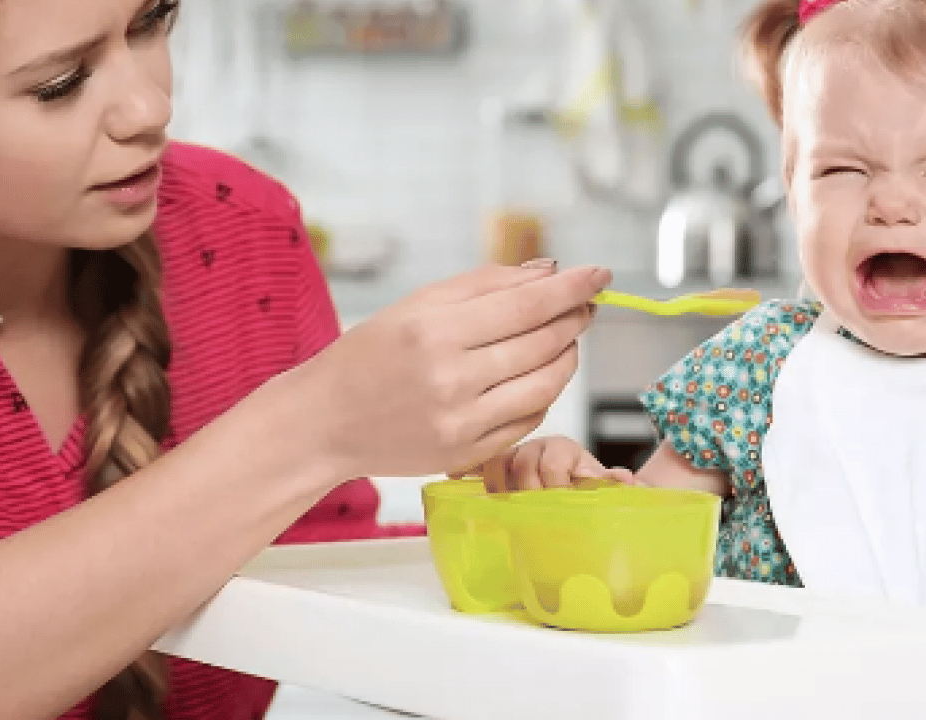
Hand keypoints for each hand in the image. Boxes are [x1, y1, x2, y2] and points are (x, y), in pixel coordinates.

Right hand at [296, 262, 609, 479]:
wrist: (325, 422)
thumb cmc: (369, 355)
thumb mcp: (417, 304)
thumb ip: (485, 284)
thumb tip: (549, 271)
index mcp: (435, 332)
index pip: (526, 304)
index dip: (572, 288)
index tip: (600, 274)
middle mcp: (451, 380)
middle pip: (542, 343)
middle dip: (574, 319)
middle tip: (584, 305)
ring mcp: (462, 424)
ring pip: (545, 385)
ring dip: (567, 357)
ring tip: (565, 339)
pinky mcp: (467, 455)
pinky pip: (528, 420)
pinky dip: (543, 393)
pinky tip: (536, 375)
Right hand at [451, 436, 637, 491]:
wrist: (581, 485)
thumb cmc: (590, 486)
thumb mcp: (605, 484)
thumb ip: (612, 483)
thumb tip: (625, 481)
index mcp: (564, 449)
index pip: (553, 464)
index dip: (557, 486)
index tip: (561, 501)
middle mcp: (537, 448)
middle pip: (522, 465)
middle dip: (528, 491)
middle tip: (532, 510)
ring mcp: (515, 455)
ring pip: (496, 463)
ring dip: (498, 485)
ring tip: (502, 503)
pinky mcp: (498, 466)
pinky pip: (479, 462)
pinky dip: (467, 467)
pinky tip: (456, 474)